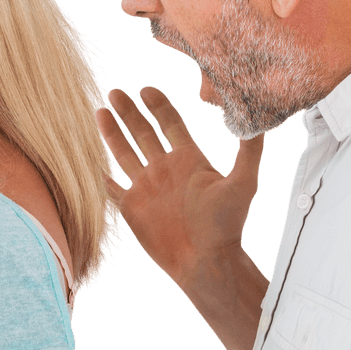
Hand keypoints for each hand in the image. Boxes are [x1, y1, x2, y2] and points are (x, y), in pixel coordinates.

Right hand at [97, 87, 264, 283]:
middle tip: (115, 91)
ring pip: (124, 153)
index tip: (147, 89)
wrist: (205, 260)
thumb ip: (250, 150)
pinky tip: (91, 165)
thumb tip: (258, 118)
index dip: (158, 104)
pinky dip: (101, 177)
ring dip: (112, 133)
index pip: (170, 123)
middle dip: (129, 112)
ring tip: (100, 111)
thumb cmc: (227, 224)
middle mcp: (165, 169)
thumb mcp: (243, 183)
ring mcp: (147, 188)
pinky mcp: (132, 208)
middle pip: (143, 132)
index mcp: (188, 159)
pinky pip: (112, 189)